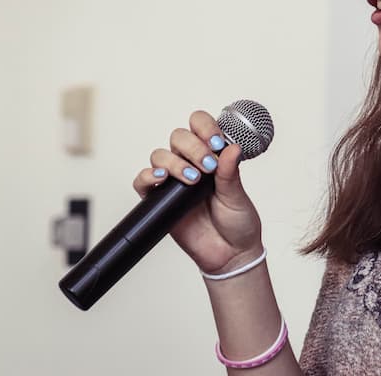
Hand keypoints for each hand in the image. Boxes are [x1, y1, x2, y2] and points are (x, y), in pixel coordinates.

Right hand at [133, 110, 263, 274]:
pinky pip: (143, 181)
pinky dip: (147, 175)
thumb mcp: (237, 196)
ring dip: (175, 162)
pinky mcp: (159, 200)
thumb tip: (231, 148)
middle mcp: (192, 163)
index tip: (216, 142)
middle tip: (208, 166)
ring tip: (193, 179)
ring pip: (161, 154)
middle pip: (179, 137)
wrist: (229, 254)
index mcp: (213, 156)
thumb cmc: (237, 223)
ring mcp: (174, 181)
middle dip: (193, 147)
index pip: (201, 126)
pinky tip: (161, 179)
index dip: (205, 127)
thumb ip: (230, 173)